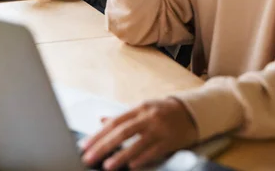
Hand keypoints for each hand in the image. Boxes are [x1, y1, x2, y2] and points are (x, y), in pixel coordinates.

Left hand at [81, 97, 196, 169]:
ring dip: (120, 155)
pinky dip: (142, 158)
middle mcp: (147, 117)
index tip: (85, 145)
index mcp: (138, 109)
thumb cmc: (162, 111)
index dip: (98, 134)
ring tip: (107, 166)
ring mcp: (158, 129)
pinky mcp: (169, 140)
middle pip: (122, 132)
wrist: (190, 111)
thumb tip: (101, 121)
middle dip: (103, 146)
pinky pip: (154, 151)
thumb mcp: (142, 109)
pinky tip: (132, 166)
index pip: (114, 122)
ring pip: (137, 143)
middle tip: (89, 157)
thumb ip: (122, 117)